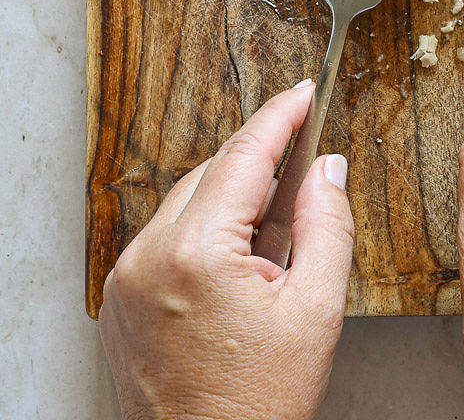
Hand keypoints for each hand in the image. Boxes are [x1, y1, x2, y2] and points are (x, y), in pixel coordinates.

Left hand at [99, 82, 353, 419]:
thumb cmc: (259, 405)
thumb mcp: (316, 311)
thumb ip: (328, 224)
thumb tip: (326, 167)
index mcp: (197, 254)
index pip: (244, 155)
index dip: (281, 116)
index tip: (304, 92)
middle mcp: (149, 258)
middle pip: (213, 173)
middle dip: (260, 165)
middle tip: (306, 177)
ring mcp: (126, 279)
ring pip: (187, 202)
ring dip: (231, 200)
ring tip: (273, 247)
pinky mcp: (118, 299)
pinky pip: (166, 237)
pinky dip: (203, 231)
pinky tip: (237, 266)